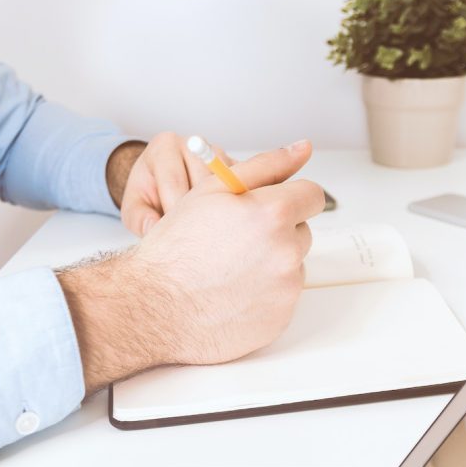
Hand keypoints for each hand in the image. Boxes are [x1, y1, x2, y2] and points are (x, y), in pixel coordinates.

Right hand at [58, 140, 322, 393]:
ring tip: (230, 269)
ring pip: (293, 265)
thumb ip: (265, 165)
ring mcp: (286, 289)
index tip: (271, 207)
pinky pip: (284, 298)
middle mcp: (286, 252)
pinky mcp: (281, 318)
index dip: (289, 198)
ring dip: (272, 263)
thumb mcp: (213, 190)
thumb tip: (302, 148)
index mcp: (273, 213)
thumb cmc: (176, 248)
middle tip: (236, 241)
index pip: (311, 195)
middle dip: (277, 232)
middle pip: (302, 232)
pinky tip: (232, 293)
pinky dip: (265, 294)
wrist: (154, 307)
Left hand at [118, 131, 233, 236]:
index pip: (174, 180)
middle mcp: (193, 143)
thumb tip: (153, 229)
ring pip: (225, 185)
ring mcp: (218, 153)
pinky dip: (235, 206)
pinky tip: (223, 223)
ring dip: (218, 211)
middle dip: (198, 213)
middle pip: (203, 182)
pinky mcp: (236, 166)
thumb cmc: (148, 194)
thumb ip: (139, 219)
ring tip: (207, 231)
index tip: (173, 235)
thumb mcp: (134, 208)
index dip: (174, 212)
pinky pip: (242, 187)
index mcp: (164, 146)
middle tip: (192, 236)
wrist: (163, 184)